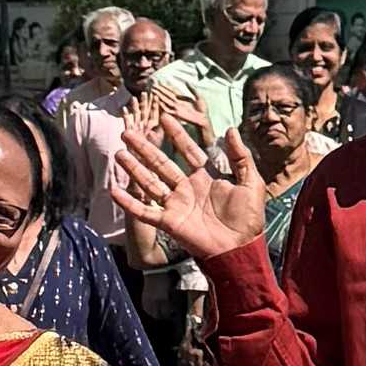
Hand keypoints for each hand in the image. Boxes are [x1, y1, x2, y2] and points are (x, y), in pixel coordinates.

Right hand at [110, 113, 266, 262]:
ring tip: (119, 154)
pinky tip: (114, 191)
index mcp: (206, 177)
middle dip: (144, 148)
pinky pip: (145, 211)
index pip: (187, 151)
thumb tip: (230, 130)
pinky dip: (129, 203)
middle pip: (161, 163)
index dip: (177, 134)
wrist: (240, 248)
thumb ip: (241, 156)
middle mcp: (187, 189)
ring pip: (149, 183)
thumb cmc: (248, 218)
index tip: (165, 117)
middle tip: (128, 133)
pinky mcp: (169, 222)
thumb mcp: (251, 182)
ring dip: (134, 169)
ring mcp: (176, 205)